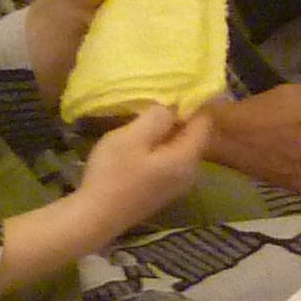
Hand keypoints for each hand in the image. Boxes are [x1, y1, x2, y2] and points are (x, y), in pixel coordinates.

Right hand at [74, 100, 215, 231]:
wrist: (95, 216)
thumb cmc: (113, 174)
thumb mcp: (132, 138)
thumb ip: (156, 118)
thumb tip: (173, 106)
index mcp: (187, 158)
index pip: (204, 122)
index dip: (195, 102)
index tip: (179, 85)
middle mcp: (190, 172)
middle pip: (193, 135)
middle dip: (180, 115)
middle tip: (160, 96)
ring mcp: (176, 184)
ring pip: (179, 147)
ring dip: (167, 130)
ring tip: (148, 113)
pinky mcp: (162, 189)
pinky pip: (169, 159)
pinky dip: (160, 145)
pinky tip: (141, 138)